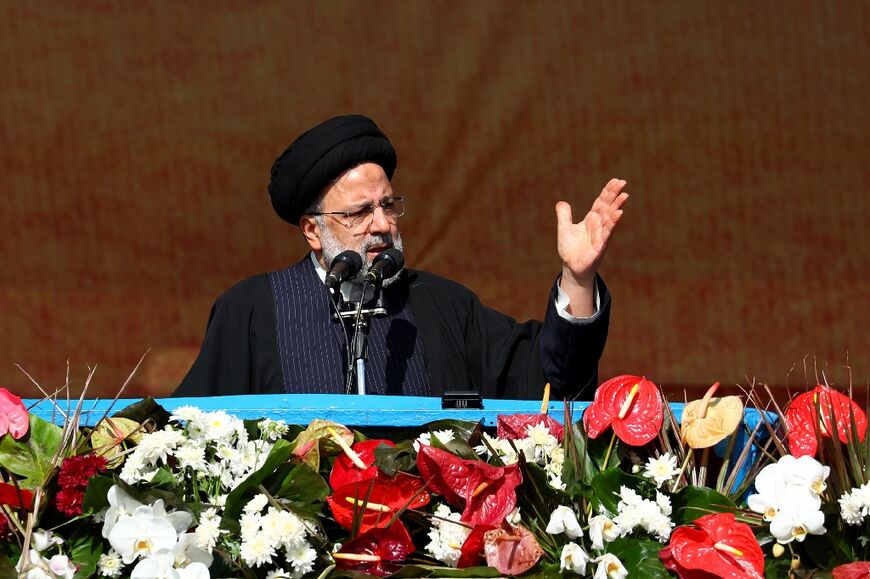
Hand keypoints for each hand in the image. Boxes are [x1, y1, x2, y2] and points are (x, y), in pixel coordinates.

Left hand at [555, 178, 627, 314]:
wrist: (571, 267)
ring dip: (617, 207)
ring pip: (610, 218)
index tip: (615, 181)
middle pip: (608, 207)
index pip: (601, 203)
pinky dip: (612, 223)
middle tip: (623, 182)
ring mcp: (600, 235)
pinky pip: (606, 232)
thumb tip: (561, 203)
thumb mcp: (564, 229)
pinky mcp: (599, 245)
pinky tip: (618, 213)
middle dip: (615, 195)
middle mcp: (598, 226)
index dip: (607, 192)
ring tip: (624, 195)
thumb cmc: (570, 249)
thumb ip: (564, 216)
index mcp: (591, 220)